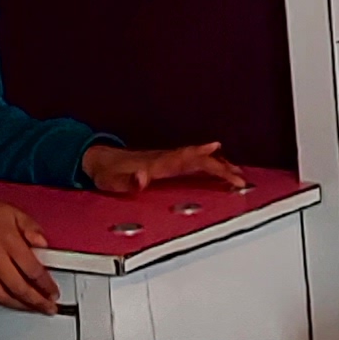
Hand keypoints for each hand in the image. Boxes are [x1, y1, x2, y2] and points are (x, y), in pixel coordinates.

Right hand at [0, 192, 61, 313]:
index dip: (46, 286)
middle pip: (18, 288)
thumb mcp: (15, 213)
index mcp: (8, 241)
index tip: (53, 293)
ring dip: (17, 305)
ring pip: (0, 296)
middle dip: (36, 302)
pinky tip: (5, 301)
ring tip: (29, 307)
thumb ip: (32, 228)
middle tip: (46, 307)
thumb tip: (43, 244)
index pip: (33, 270)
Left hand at [83, 140, 245, 196]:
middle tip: (239, 178)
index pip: (184, 158)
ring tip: (238, 174)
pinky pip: (194, 162)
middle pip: (198, 159)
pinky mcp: (167, 163)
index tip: (220, 158)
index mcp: (156, 164)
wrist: (98, 159)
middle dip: (220, 167)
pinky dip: (210, 164)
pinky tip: (219, 168)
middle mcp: (165, 159)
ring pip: (199, 160)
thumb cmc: (107, 172)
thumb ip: (127, 182)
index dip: (203, 157)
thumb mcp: (111, 182)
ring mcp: (167, 160)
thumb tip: (142, 178)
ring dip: (219, 165)